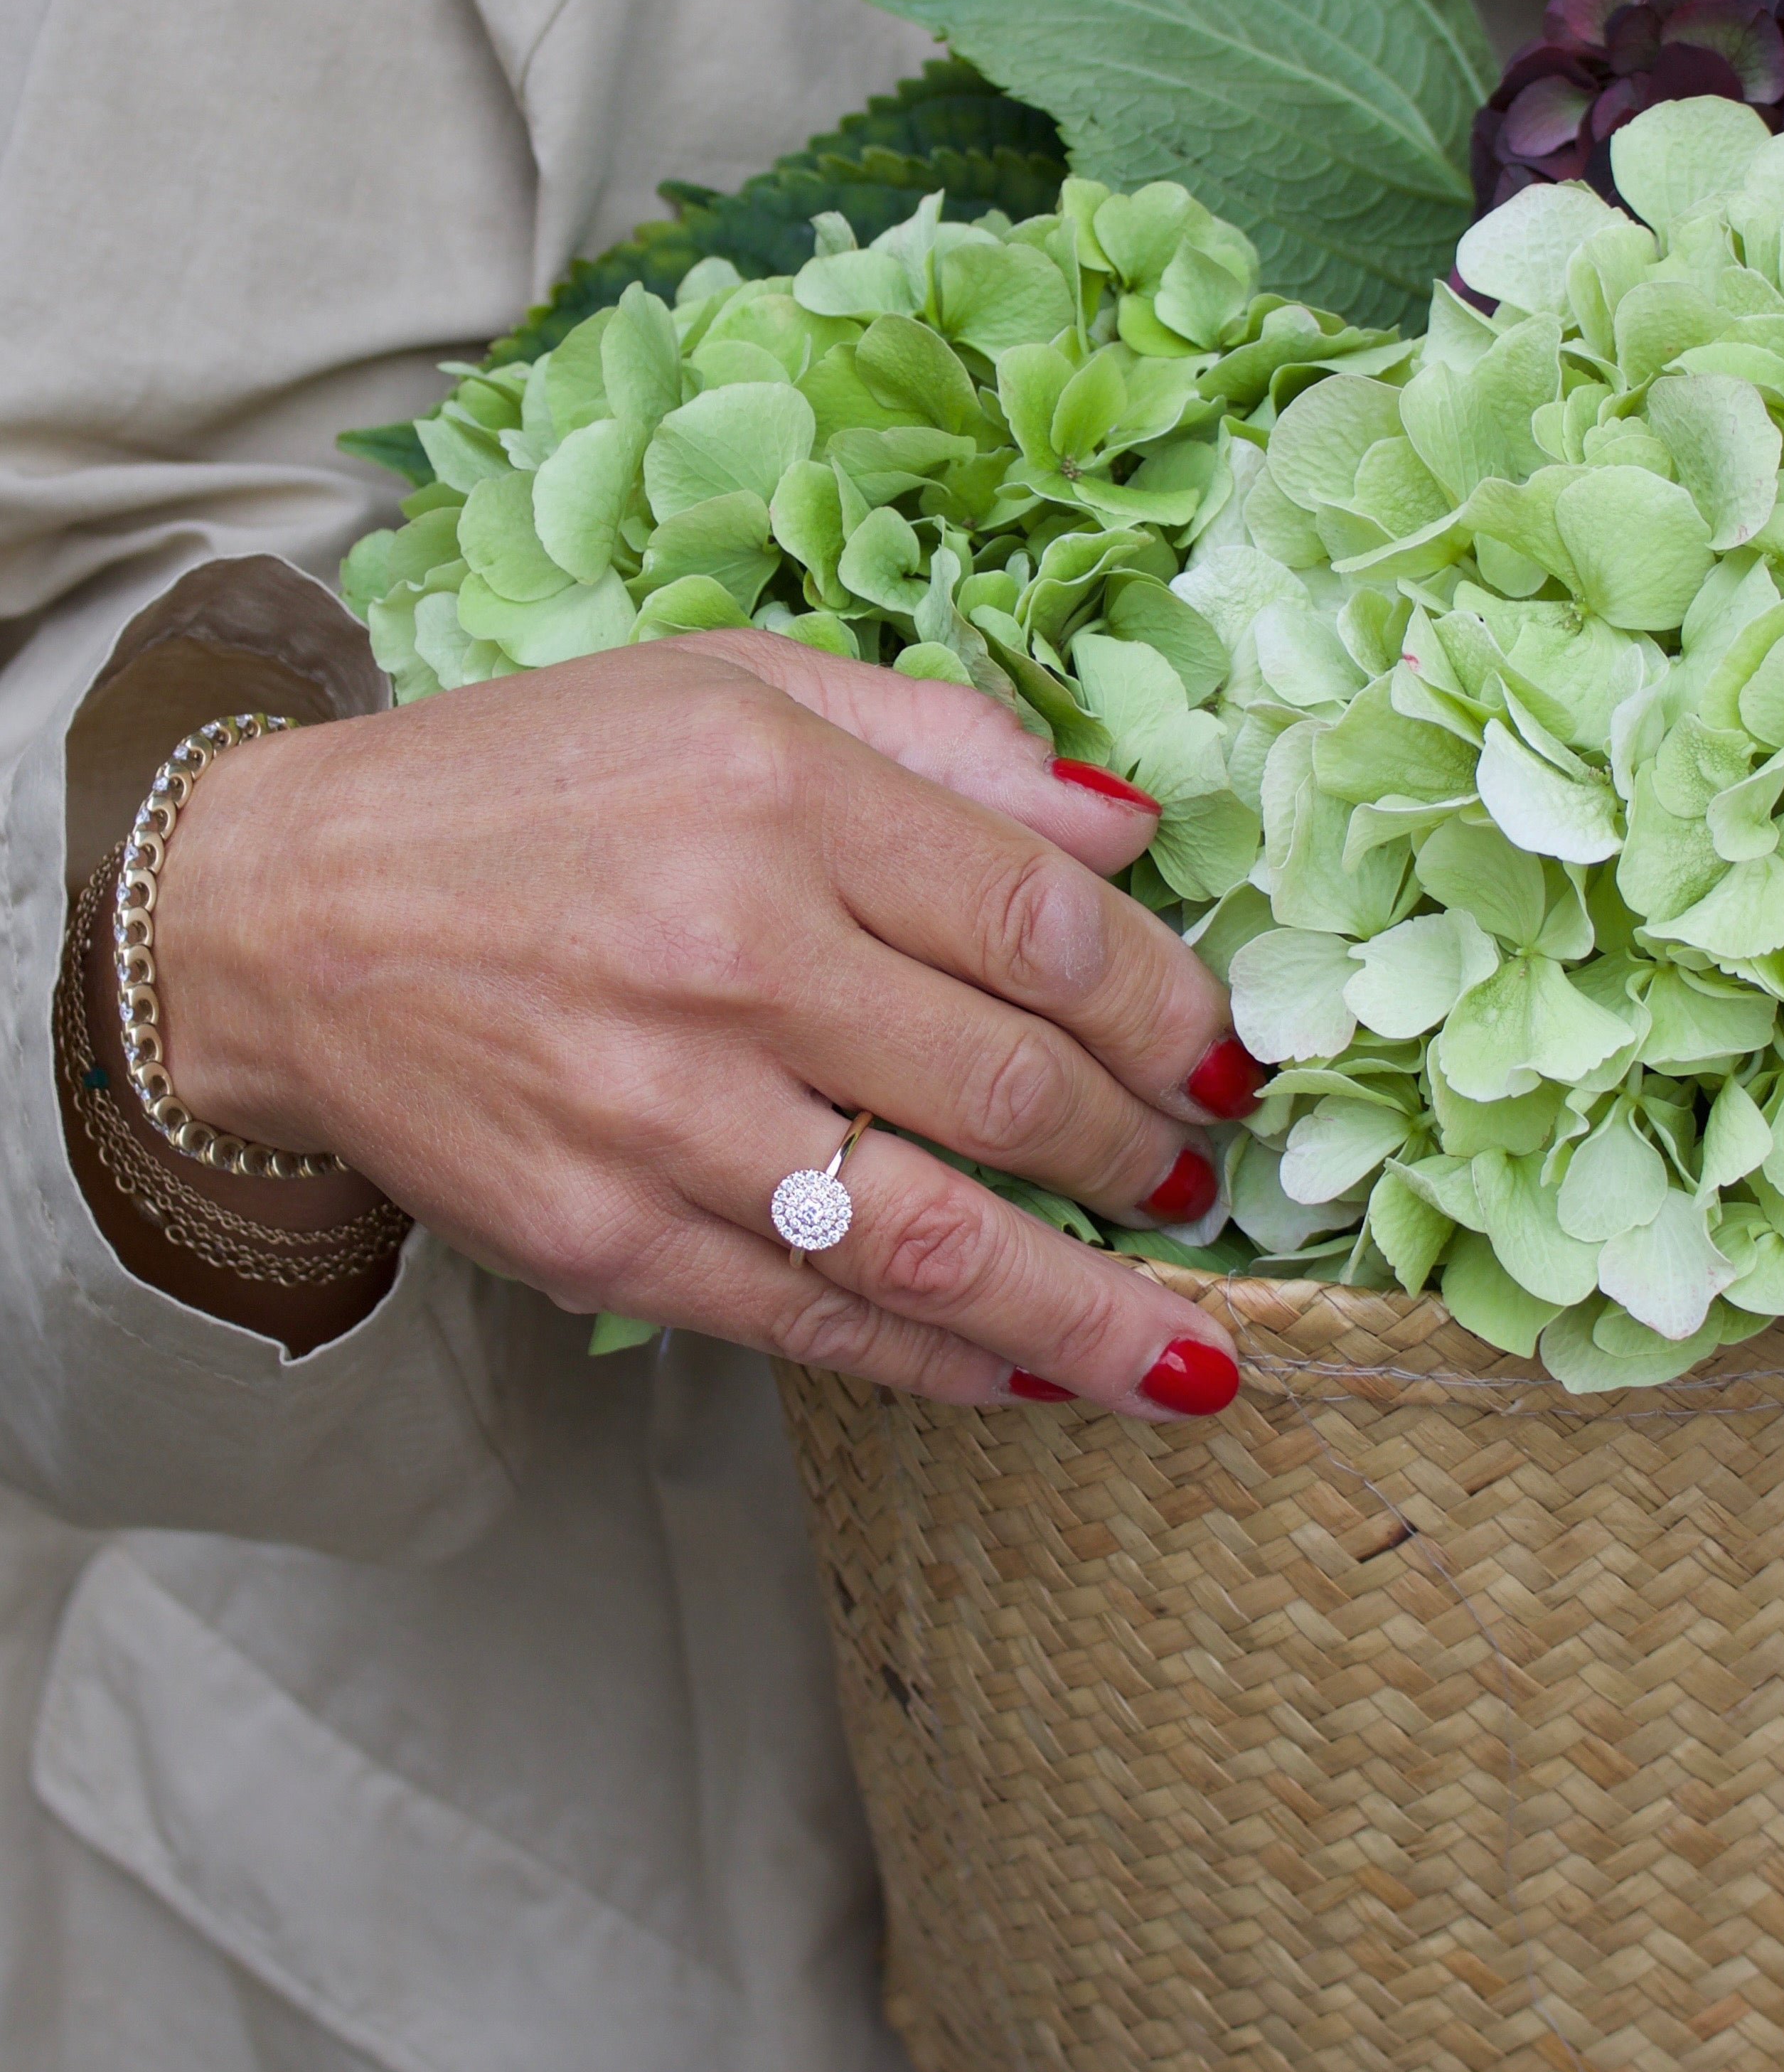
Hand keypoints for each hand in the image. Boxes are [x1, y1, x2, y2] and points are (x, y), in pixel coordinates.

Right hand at [144, 633, 1255, 1415]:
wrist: (273, 915)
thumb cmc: (526, 783)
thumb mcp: (736, 690)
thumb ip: (946, 746)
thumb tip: (1133, 825)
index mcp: (780, 797)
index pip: (1041, 924)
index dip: (1164, 1005)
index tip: (1223, 1059)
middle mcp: (730, 957)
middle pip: (1009, 1086)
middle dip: (1143, 1150)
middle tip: (1205, 1175)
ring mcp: (662, 1115)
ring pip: (933, 1243)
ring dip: (1089, 1315)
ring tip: (1192, 1354)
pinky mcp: (601, 1238)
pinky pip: (813, 1324)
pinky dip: (943, 1367)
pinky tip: (1038, 1381)